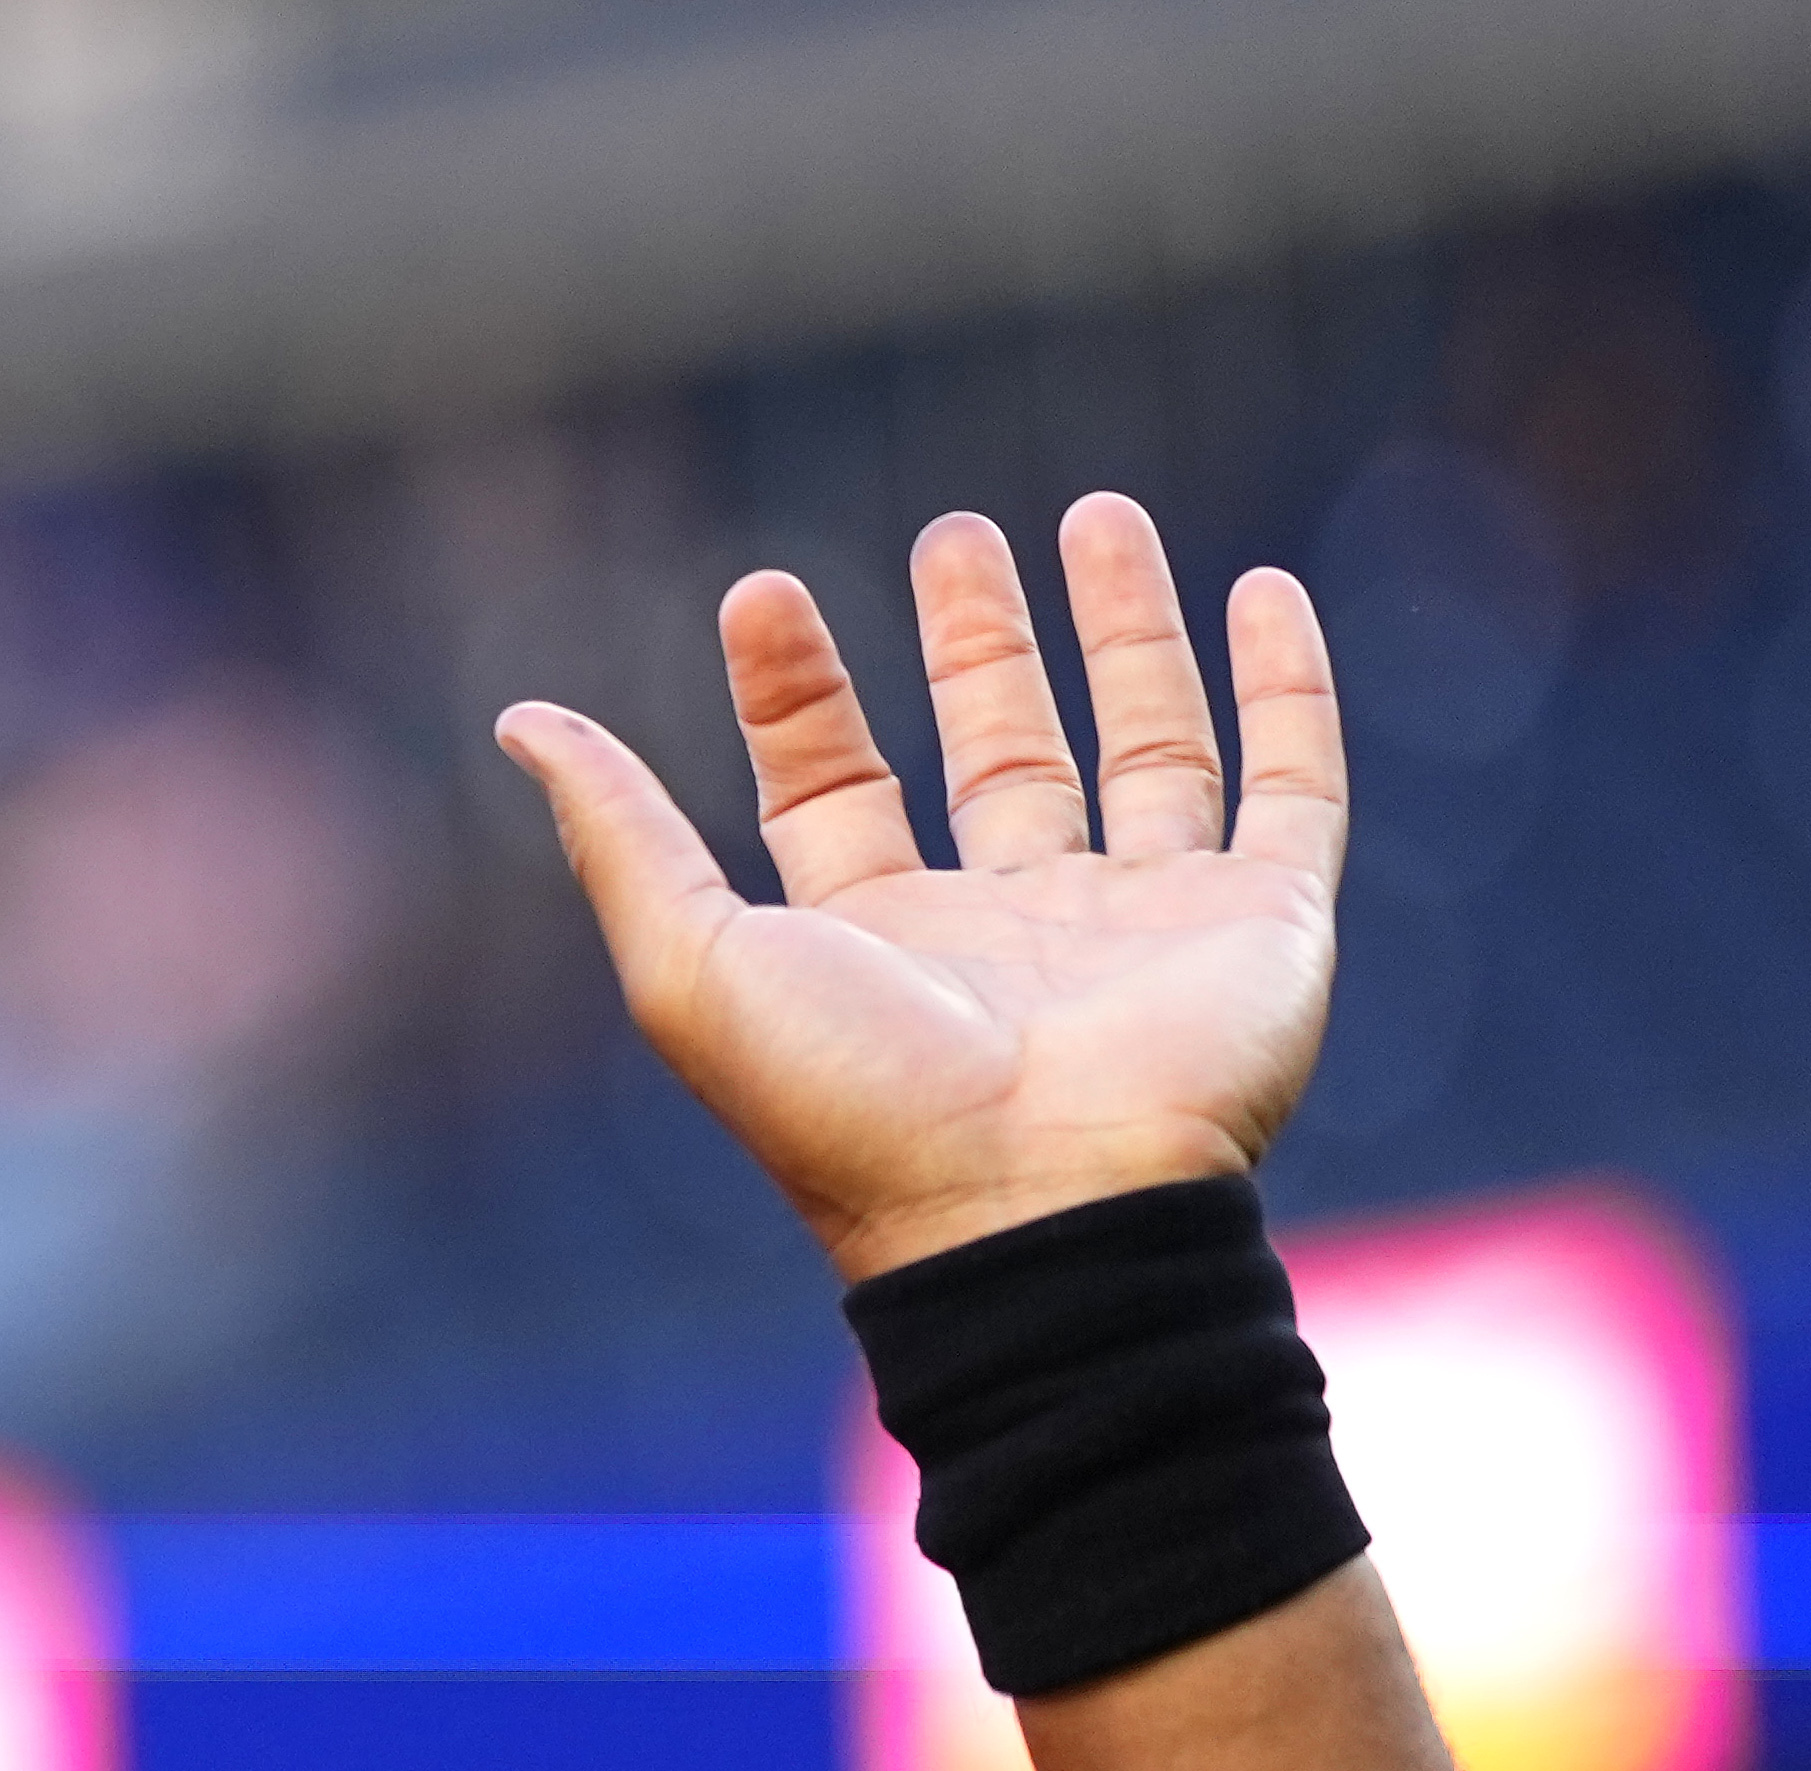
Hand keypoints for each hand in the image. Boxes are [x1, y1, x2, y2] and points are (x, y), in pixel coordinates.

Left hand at [495, 494, 1346, 1285]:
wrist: (1033, 1215)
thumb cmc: (853, 1105)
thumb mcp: (694, 963)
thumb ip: (620, 836)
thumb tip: (522, 718)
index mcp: (877, 943)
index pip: (831, 789)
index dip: (794, 694)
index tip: (761, 593)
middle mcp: (1010, 928)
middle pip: (992, 752)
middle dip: (971, 642)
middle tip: (953, 532)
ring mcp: (1141, 923)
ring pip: (1141, 748)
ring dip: (1122, 636)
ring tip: (1093, 515)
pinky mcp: (1262, 925)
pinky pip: (1288, 785)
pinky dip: (1282, 689)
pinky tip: (1263, 593)